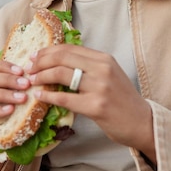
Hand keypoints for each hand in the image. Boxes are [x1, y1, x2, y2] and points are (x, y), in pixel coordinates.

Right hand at [0, 59, 30, 166]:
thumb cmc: (1, 125)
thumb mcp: (9, 104)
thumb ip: (15, 91)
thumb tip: (37, 78)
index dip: (4, 66)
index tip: (22, 71)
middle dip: (8, 80)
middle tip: (26, 84)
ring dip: (4, 94)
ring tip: (21, 98)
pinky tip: (9, 110)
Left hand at [26, 44, 154, 160]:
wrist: (141, 121)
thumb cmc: (122, 100)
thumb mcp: (109, 75)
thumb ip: (88, 67)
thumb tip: (59, 62)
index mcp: (104, 58)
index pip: (70, 48)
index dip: (48, 51)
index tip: (35, 56)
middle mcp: (102, 68)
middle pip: (63, 57)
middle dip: (41, 61)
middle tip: (29, 68)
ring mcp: (100, 87)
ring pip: (61, 74)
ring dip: (42, 76)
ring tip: (32, 80)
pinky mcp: (96, 106)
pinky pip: (65, 98)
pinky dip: (48, 96)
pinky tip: (39, 96)